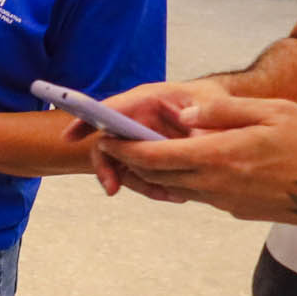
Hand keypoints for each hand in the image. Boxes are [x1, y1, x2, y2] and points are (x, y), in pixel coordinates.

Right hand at [65, 78, 223, 195]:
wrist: (226, 113)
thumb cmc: (215, 100)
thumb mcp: (214, 105)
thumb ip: (200, 119)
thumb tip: (189, 132)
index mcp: (146, 100)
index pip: (109, 109)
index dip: (85, 121)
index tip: (69, 137)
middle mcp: (137, 118)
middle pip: (109, 143)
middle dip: (108, 168)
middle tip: (112, 188)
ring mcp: (140, 137)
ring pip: (122, 163)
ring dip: (136, 183)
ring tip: (167, 195)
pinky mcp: (147, 153)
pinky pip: (138, 172)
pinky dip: (152, 186)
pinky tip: (173, 194)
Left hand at [93, 94, 296, 221]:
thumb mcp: (273, 112)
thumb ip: (223, 110)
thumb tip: (181, 111)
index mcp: (219, 157)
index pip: (154, 156)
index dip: (125, 147)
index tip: (107, 136)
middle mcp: (215, 185)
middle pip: (157, 176)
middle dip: (132, 160)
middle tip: (117, 142)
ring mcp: (226, 202)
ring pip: (176, 187)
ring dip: (157, 171)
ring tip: (148, 150)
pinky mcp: (238, 211)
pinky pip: (201, 194)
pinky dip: (185, 179)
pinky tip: (194, 162)